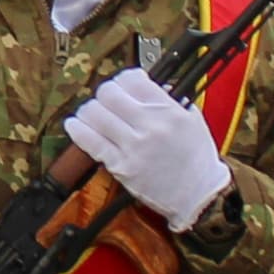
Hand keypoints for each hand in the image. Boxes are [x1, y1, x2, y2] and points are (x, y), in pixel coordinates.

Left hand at [63, 66, 231, 230]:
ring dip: (88, 110)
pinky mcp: (121, 166)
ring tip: (90, 113)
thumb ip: (170, 100)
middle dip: (105, 93)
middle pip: (109, 93)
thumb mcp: (192, 120)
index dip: (123, 79)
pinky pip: (90, 142)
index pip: (132, 79)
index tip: (122, 84)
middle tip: (106, 100)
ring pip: (95, 114)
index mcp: (168, 110)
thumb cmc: (196, 159)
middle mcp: (149, 125)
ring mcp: (133, 146)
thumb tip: (148, 85)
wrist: (198, 194)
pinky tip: (74, 125)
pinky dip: (77, 130)